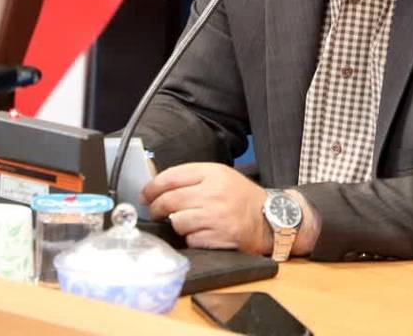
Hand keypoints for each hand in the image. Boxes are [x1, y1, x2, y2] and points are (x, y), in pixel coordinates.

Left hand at [139, 162, 271, 252]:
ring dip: (176, 224)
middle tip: (155, 212)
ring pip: (177, 221)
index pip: (171, 177)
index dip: (152, 187)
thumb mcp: (221, 177)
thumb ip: (193, 178)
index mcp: (213, 173)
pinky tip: (201, 233)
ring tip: (187, 222)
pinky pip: (190, 239)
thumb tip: (157, 188)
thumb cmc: (240, 197)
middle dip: (156, 208)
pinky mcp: (218, 237)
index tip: (145, 195)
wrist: (268, 218)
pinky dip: (191, 238)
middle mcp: (214, 192)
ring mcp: (216, 216)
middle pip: (169, 200)